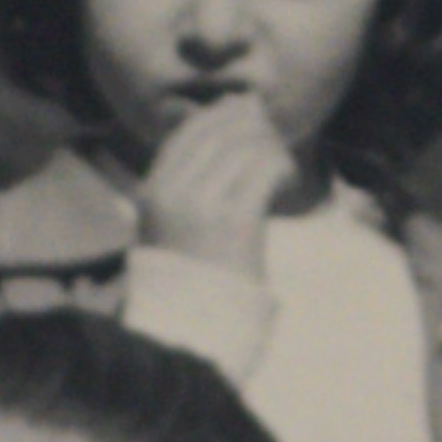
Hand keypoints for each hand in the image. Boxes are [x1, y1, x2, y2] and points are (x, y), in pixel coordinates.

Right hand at [134, 94, 303, 276]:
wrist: (194, 328)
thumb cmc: (191, 279)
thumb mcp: (173, 225)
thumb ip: (191, 180)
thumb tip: (233, 119)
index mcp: (153, 191)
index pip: (189, 132)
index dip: (221, 114)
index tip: (247, 112)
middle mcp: (173, 192)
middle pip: (220, 131)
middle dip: (254, 127)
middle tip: (274, 142)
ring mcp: (203, 205)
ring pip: (246, 145)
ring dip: (273, 148)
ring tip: (283, 168)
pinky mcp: (236, 221)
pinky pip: (266, 169)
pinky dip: (283, 168)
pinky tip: (288, 183)